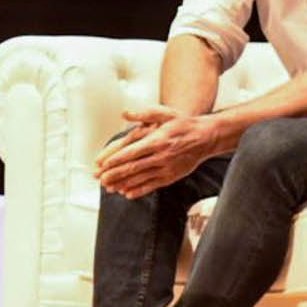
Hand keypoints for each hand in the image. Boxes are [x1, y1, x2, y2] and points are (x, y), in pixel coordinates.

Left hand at [94, 105, 223, 199]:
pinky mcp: (171, 177)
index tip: (103, 165)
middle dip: (115, 174)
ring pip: (140, 178)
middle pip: (133, 167)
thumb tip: (125, 113)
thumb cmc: (184, 124)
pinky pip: (152, 186)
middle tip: (100, 179)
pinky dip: (139, 190)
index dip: (116, 159)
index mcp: (158, 140)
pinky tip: (127, 193)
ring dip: (123, 184)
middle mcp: (161, 156)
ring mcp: (166, 168)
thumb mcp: (166, 113)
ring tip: (109, 187)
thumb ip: (144, 114)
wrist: (205, 138)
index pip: (132, 152)